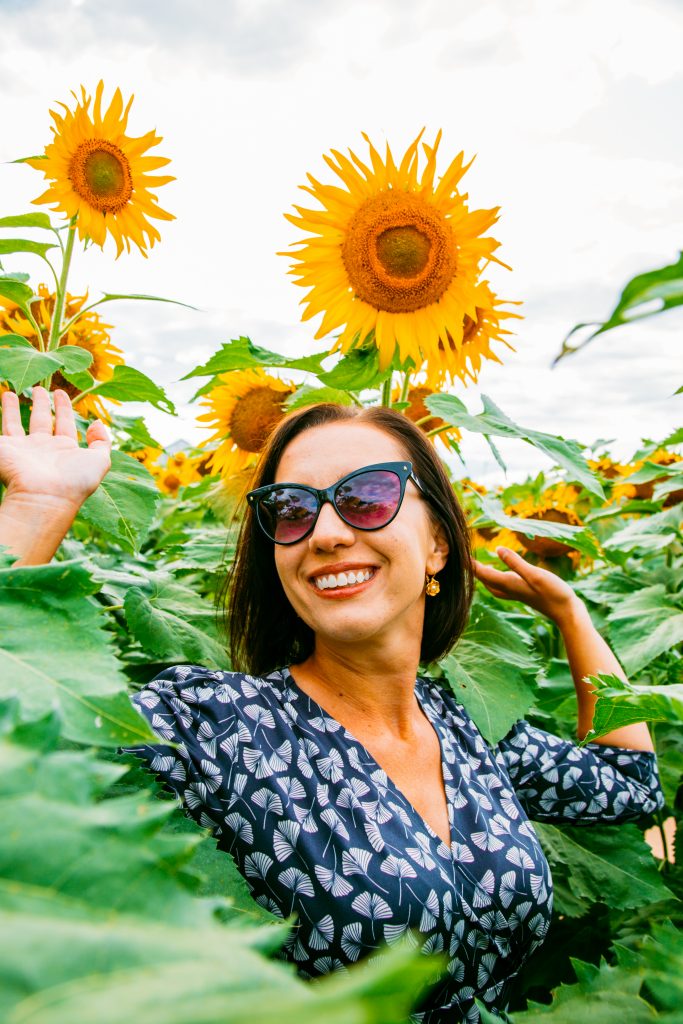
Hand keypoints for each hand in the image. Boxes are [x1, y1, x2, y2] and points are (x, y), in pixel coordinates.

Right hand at [0, 387, 111, 512]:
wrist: (45, 497)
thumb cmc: (75, 482)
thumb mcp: (99, 461)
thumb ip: (102, 442)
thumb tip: (97, 422)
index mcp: (65, 450)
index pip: (64, 423)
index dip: (63, 408)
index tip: (60, 392)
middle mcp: (43, 449)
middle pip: (40, 421)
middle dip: (40, 404)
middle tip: (40, 388)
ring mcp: (22, 449)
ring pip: (15, 423)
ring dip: (13, 408)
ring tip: (11, 391)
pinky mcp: (4, 448)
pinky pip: (2, 429)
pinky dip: (2, 416)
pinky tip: (2, 400)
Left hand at [473, 546, 580, 624]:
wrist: (567, 613)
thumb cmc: (553, 593)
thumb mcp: (535, 574)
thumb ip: (515, 562)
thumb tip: (497, 549)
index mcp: (508, 584)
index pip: (482, 573)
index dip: (470, 563)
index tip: (459, 552)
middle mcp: (509, 590)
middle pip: (484, 580)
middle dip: (473, 570)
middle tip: (465, 557)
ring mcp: (517, 593)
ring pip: (493, 584)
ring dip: (484, 574)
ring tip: (478, 564)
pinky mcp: (524, 593)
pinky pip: (503, 585)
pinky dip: (496, 577)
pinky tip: (502, 573)